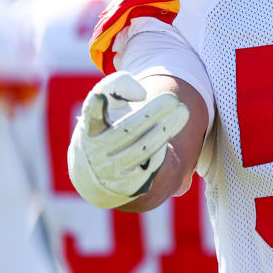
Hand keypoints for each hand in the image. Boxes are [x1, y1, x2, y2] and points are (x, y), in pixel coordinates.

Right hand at [67, 71, 189, 208]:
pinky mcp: (129, 185)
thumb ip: (118, 86)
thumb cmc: (105, 126)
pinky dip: (162, 151)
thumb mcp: (106, 105)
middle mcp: (98, 151)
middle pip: (125, 131)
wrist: (95, 172)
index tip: (104, 97)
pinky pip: (150, 167)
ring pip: (142, 150)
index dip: (95, 106)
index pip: (91, 114)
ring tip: (183, 112)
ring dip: (164, 131)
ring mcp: (113, 170)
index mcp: (90, 128)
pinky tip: (173, 133)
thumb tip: (142, 93)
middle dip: (151, 114)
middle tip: (173, 99)